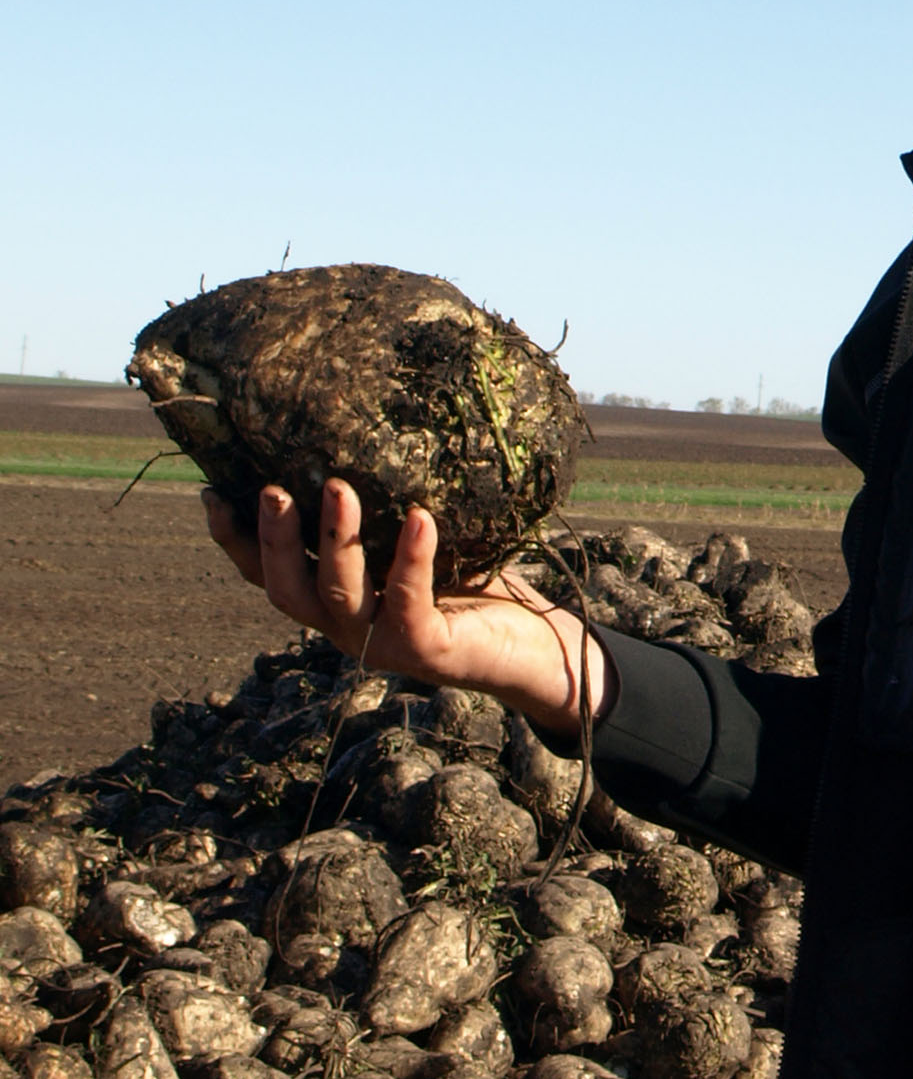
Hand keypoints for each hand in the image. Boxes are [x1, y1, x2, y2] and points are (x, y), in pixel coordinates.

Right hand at [204, 479, 609, 733]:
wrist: (535, 647)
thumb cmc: (475, 584)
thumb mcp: (419, 541)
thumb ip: (386, 508)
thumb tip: (363, 428)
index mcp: (335, 601)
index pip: (267, 575)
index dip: (234, 540)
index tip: (211, 493)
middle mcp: (347, 628)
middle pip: (286, 590)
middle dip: (273, 539)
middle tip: (271, 488)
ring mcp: (384, 644)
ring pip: (338, 596)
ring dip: (334, 539)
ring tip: (339, 488)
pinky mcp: (428, 651)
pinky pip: (410, 601)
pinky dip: (411, 557)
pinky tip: (420, 517)